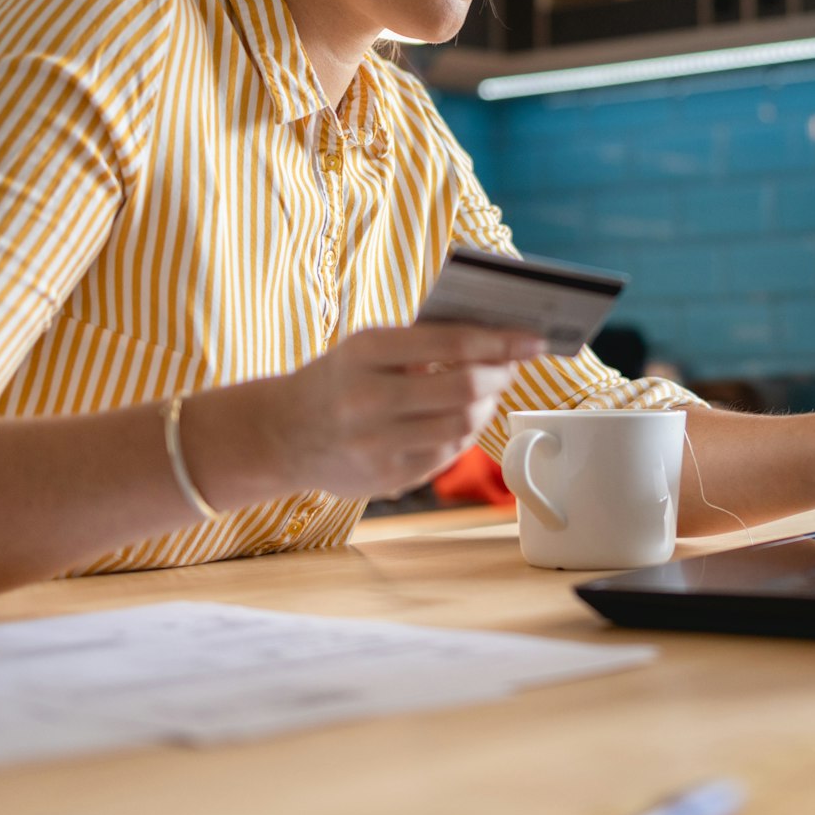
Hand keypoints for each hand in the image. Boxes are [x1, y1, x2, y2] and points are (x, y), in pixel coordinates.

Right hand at [264, 323, 544, 499]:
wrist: (280, 435)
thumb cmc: (338, 380)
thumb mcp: (365, 347)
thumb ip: (423, 341)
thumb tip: (496, 336)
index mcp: (366, 352)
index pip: (452, 342)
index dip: (501, 341)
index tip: (534, 340)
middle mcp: (369, 398)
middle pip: (466, 389)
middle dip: (501, 375)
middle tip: (511, 366)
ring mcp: (377, 444)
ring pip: (463, 425)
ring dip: (488, 406)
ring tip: (487, 391)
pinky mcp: (386, 478)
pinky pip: (447, 453)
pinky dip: (464, 432)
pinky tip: (461, 419)